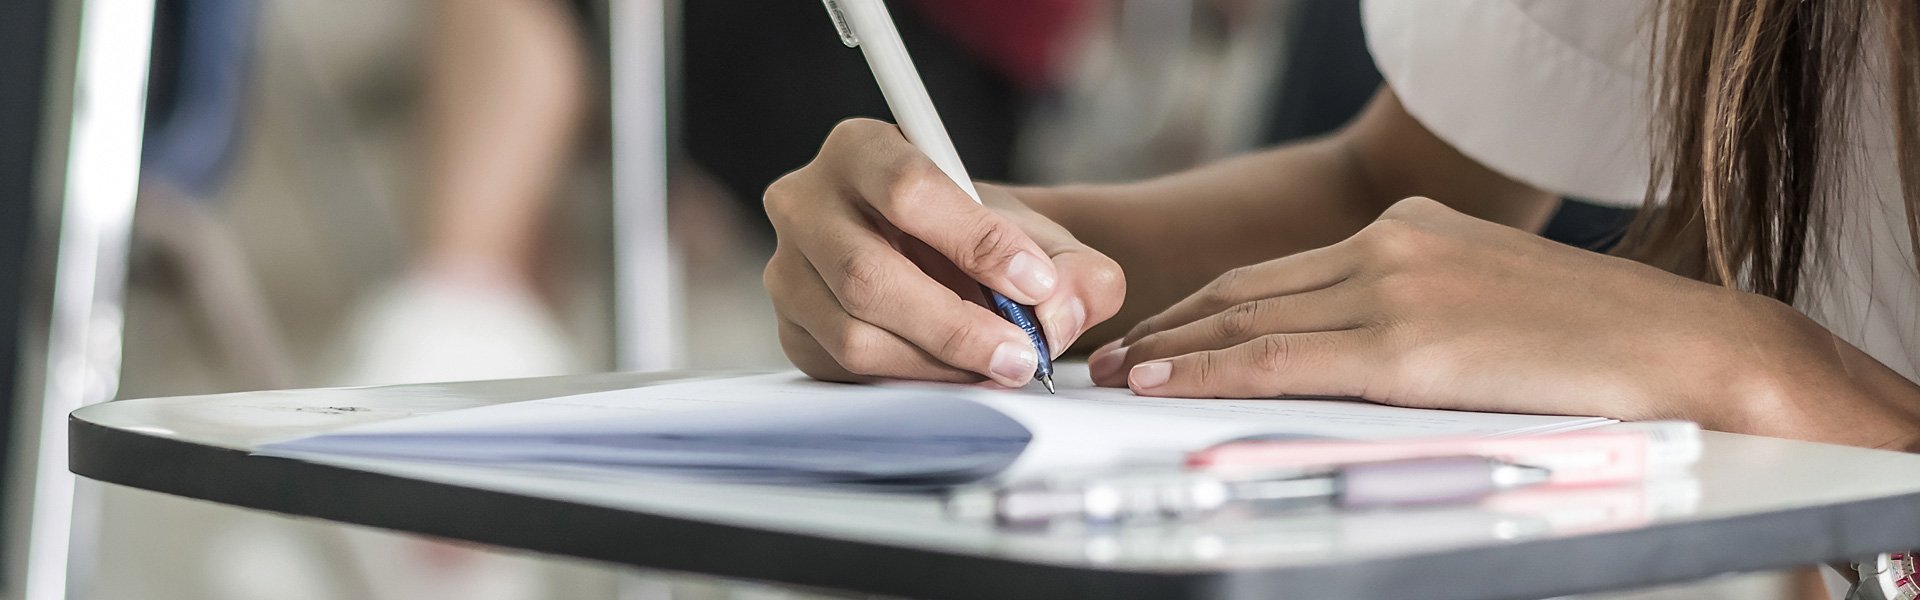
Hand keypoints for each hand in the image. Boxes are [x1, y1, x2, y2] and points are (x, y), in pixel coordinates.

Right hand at [764, 119, 1124, 386]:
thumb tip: (1059, 310)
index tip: (1034, 282)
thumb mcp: (1038, 236)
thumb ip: (1074, 267)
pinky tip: (959, 375)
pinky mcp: (793, 329)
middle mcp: (806, 204)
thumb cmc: (980, 239)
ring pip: (853, 332)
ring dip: (936, 362)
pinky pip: (845, 369)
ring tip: (999, 367)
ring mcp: (788, 270)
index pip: (908, 190)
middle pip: (867, 274)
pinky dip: (911, 381)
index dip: (975, 240)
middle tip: (1022, 353)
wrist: (943, 263)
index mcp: (861, 150)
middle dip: (956, 325)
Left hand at [1088, 197, 1812, 426]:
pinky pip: (1277, 357)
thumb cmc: (1602, 347)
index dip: (1203, 307)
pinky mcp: (1407, 343)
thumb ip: (1417, 314)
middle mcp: (1391, 246)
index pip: (1277, 273)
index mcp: (1409, 231)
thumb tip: (1356, 356)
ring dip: (1167, 351)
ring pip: (1246, 318)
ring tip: (1113, 377)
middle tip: (1108, 357)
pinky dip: (1204, 370)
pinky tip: (1159, 384)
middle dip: (1167, 326)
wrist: (1689, 349)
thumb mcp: (1489, 304)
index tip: (1153, 335)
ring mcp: (1395, 288)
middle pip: (1246, 288)